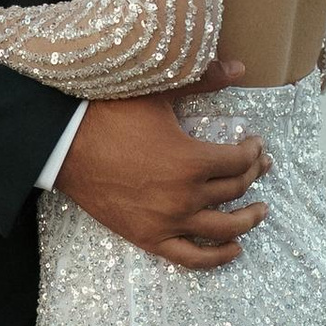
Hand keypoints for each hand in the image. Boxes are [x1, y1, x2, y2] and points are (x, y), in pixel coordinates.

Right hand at [56, 85, 266, 269]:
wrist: (64, 146)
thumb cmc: (110, 115)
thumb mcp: (159, 93)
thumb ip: (203, 80)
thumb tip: (240, 67)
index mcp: (193, 160)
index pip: (240, 161)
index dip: (253, 151)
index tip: (256, 143)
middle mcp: (186, 196)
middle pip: (235, 190)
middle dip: (254, 175)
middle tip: (261, 166)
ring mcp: (168, 221)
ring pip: (223, 228)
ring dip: (248, 220)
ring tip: (260, 211)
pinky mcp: (149, 238)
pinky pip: (191, 257)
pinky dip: (216, 258)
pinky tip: (234, 250)